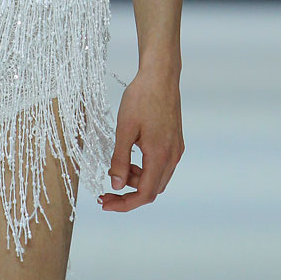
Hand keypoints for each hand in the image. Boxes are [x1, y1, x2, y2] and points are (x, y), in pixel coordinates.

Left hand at [98, 64, 183, 211]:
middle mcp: (172, 156)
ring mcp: (176, 149)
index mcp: (160, 156)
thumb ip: (120, 159)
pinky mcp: (175, 142)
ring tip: (117, 167)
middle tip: (106, 190)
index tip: (105, 202)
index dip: (124, 204)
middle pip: (151, 190)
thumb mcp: (125, 129)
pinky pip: (161, 165)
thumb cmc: (141, 98)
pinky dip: (145, 169)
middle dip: (128, 193)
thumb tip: (116, 185)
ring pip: (157, 178)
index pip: (144, 194)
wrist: (161, 76)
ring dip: (137, 180)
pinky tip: (131, 157)